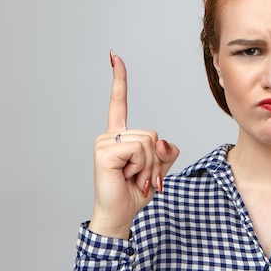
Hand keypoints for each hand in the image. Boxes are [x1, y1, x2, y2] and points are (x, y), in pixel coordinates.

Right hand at [88, 52, 178, 238]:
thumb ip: (166, 151)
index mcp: (121, 135)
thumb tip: (161, 142)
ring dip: (150, 166)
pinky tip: (128, 176)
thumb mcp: (159, 168)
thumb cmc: (136, 191)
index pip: (119, 102)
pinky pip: (139, 149)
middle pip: (153, 134)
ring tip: (135, 178)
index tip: (114, 56)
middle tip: (143, 177)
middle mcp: (110, 135)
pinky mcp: (104, 151)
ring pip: (149, 142)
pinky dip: (142, 166)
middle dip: (156, 160)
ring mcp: (105, 142)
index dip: (119, 80)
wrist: (120, 214)